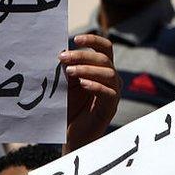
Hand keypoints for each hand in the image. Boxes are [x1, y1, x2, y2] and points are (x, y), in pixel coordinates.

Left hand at [62, 34, 120, 152]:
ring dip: (88, 69)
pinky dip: (96, 86)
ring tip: (70, 72)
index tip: (75, 39)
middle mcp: (111, 79)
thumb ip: (67, 67)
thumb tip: (61, 50)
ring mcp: (113, 93)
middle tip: (63, 58)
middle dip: (83, 55)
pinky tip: (82, 84)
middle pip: (104, 59)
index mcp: (101, 69)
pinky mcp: (111, 108)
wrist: (71, 135)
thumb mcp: (66, 83)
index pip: (105, 48)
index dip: (93, 40)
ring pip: (109, 73)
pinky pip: (109, 93)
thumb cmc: (69, 107)